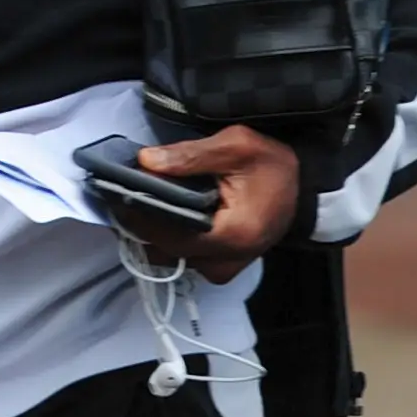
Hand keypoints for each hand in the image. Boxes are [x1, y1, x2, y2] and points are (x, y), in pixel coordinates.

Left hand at [131, 127, 299, 282]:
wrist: (302, 187)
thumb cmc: (273, 165)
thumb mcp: (236, 146)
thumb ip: (189, 156)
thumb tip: (144, 161)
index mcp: (233, 236)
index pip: (169, 234)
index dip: (138, 215)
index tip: (114, 194)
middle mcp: (225, 262)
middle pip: (165, 249)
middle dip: (141, 222)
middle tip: (120, 194)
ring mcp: (222, 269)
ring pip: (170, 257)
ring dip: (151, 231)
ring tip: (137, 202)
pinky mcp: (219, 267)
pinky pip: (182, 257)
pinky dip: (166, 237)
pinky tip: (157, 214)